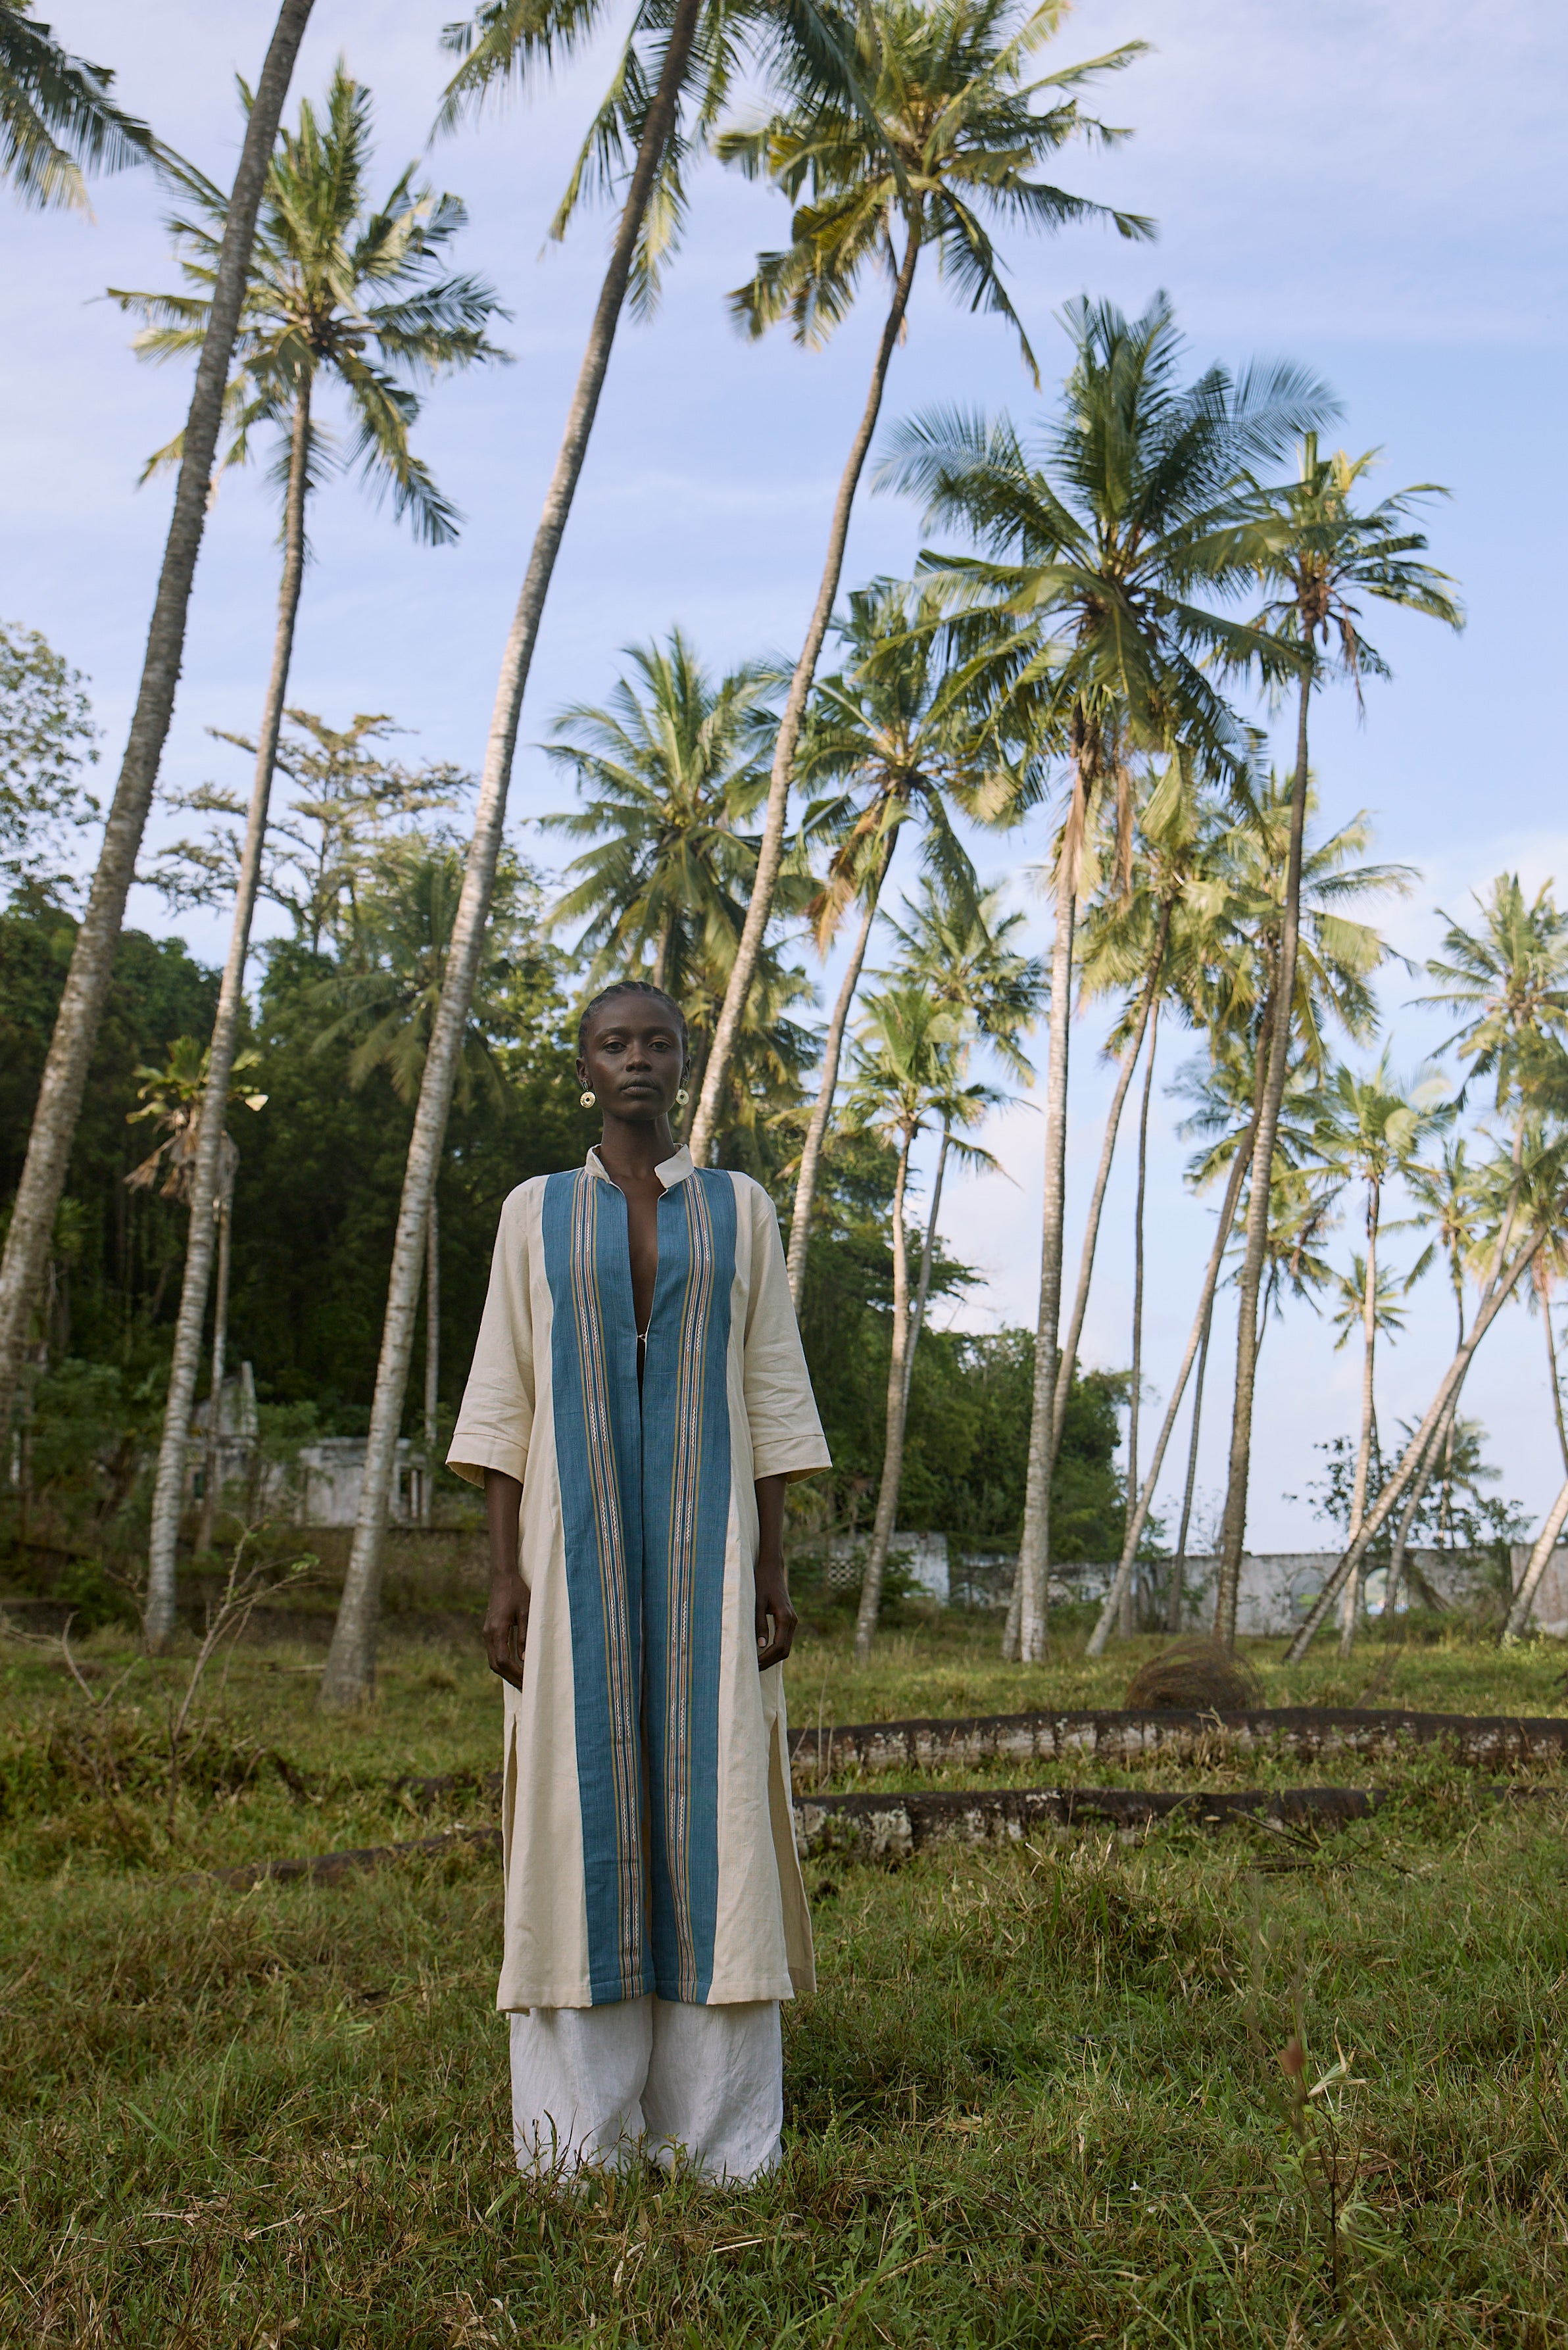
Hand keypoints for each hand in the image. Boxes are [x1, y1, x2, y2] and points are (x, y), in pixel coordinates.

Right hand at [483, 1571, 529, 1689]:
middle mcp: (488, 1634)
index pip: (504, 1660)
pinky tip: (515, 1668)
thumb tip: (525, 1659)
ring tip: (522, 1681)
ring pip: (493, 1661)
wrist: (502, 1577)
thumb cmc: (517, 1592)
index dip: (515, 1674)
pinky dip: (504, 1664)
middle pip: (496, 1665)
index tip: (528, 1682)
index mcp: (497, 1630)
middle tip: (526, 1688)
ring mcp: (487, 1633)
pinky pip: (494, 1653)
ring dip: (506, 1673)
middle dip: (511, 1678)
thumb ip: (524, 1636)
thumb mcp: (526, 1612)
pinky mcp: (489, 1631)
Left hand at [754, 1553, 796, 1671]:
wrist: (771, 1568)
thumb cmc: (761, 1583)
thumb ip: (759, 1624)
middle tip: (754, 1669)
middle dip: (770, 1661)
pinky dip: (775, 1648)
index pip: (779, 1647)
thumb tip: (760, 1646)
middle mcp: (792, 1621)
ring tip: (757, 1663)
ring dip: (773, 1656)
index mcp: (786, 1618)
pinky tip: (762, 1651)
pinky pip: (784, 1639)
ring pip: (786, 1646)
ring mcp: (792, 1620)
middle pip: (784, 1650)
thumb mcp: (756, 1603)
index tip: (753, 1665)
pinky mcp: (788, 1619)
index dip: (766, 1659)